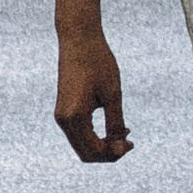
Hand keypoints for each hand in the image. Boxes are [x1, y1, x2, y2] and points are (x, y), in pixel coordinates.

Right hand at [56, 30, 131, 162]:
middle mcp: (63, 120)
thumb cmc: (98, 62)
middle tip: (128, 142)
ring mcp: (61, 115)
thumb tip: (119, 146)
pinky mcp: (64, 109)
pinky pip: (79, 133)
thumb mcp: (113, 94)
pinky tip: (113, 128)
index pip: (92, 151)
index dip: (113, 154)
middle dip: (108, 153)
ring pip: (82, 144)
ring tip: (124, 135)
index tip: (131, 143)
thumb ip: (115, 122)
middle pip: (85, 152)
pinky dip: (95, 136)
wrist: (79, 39)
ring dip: (102, 145)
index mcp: (74, 117)